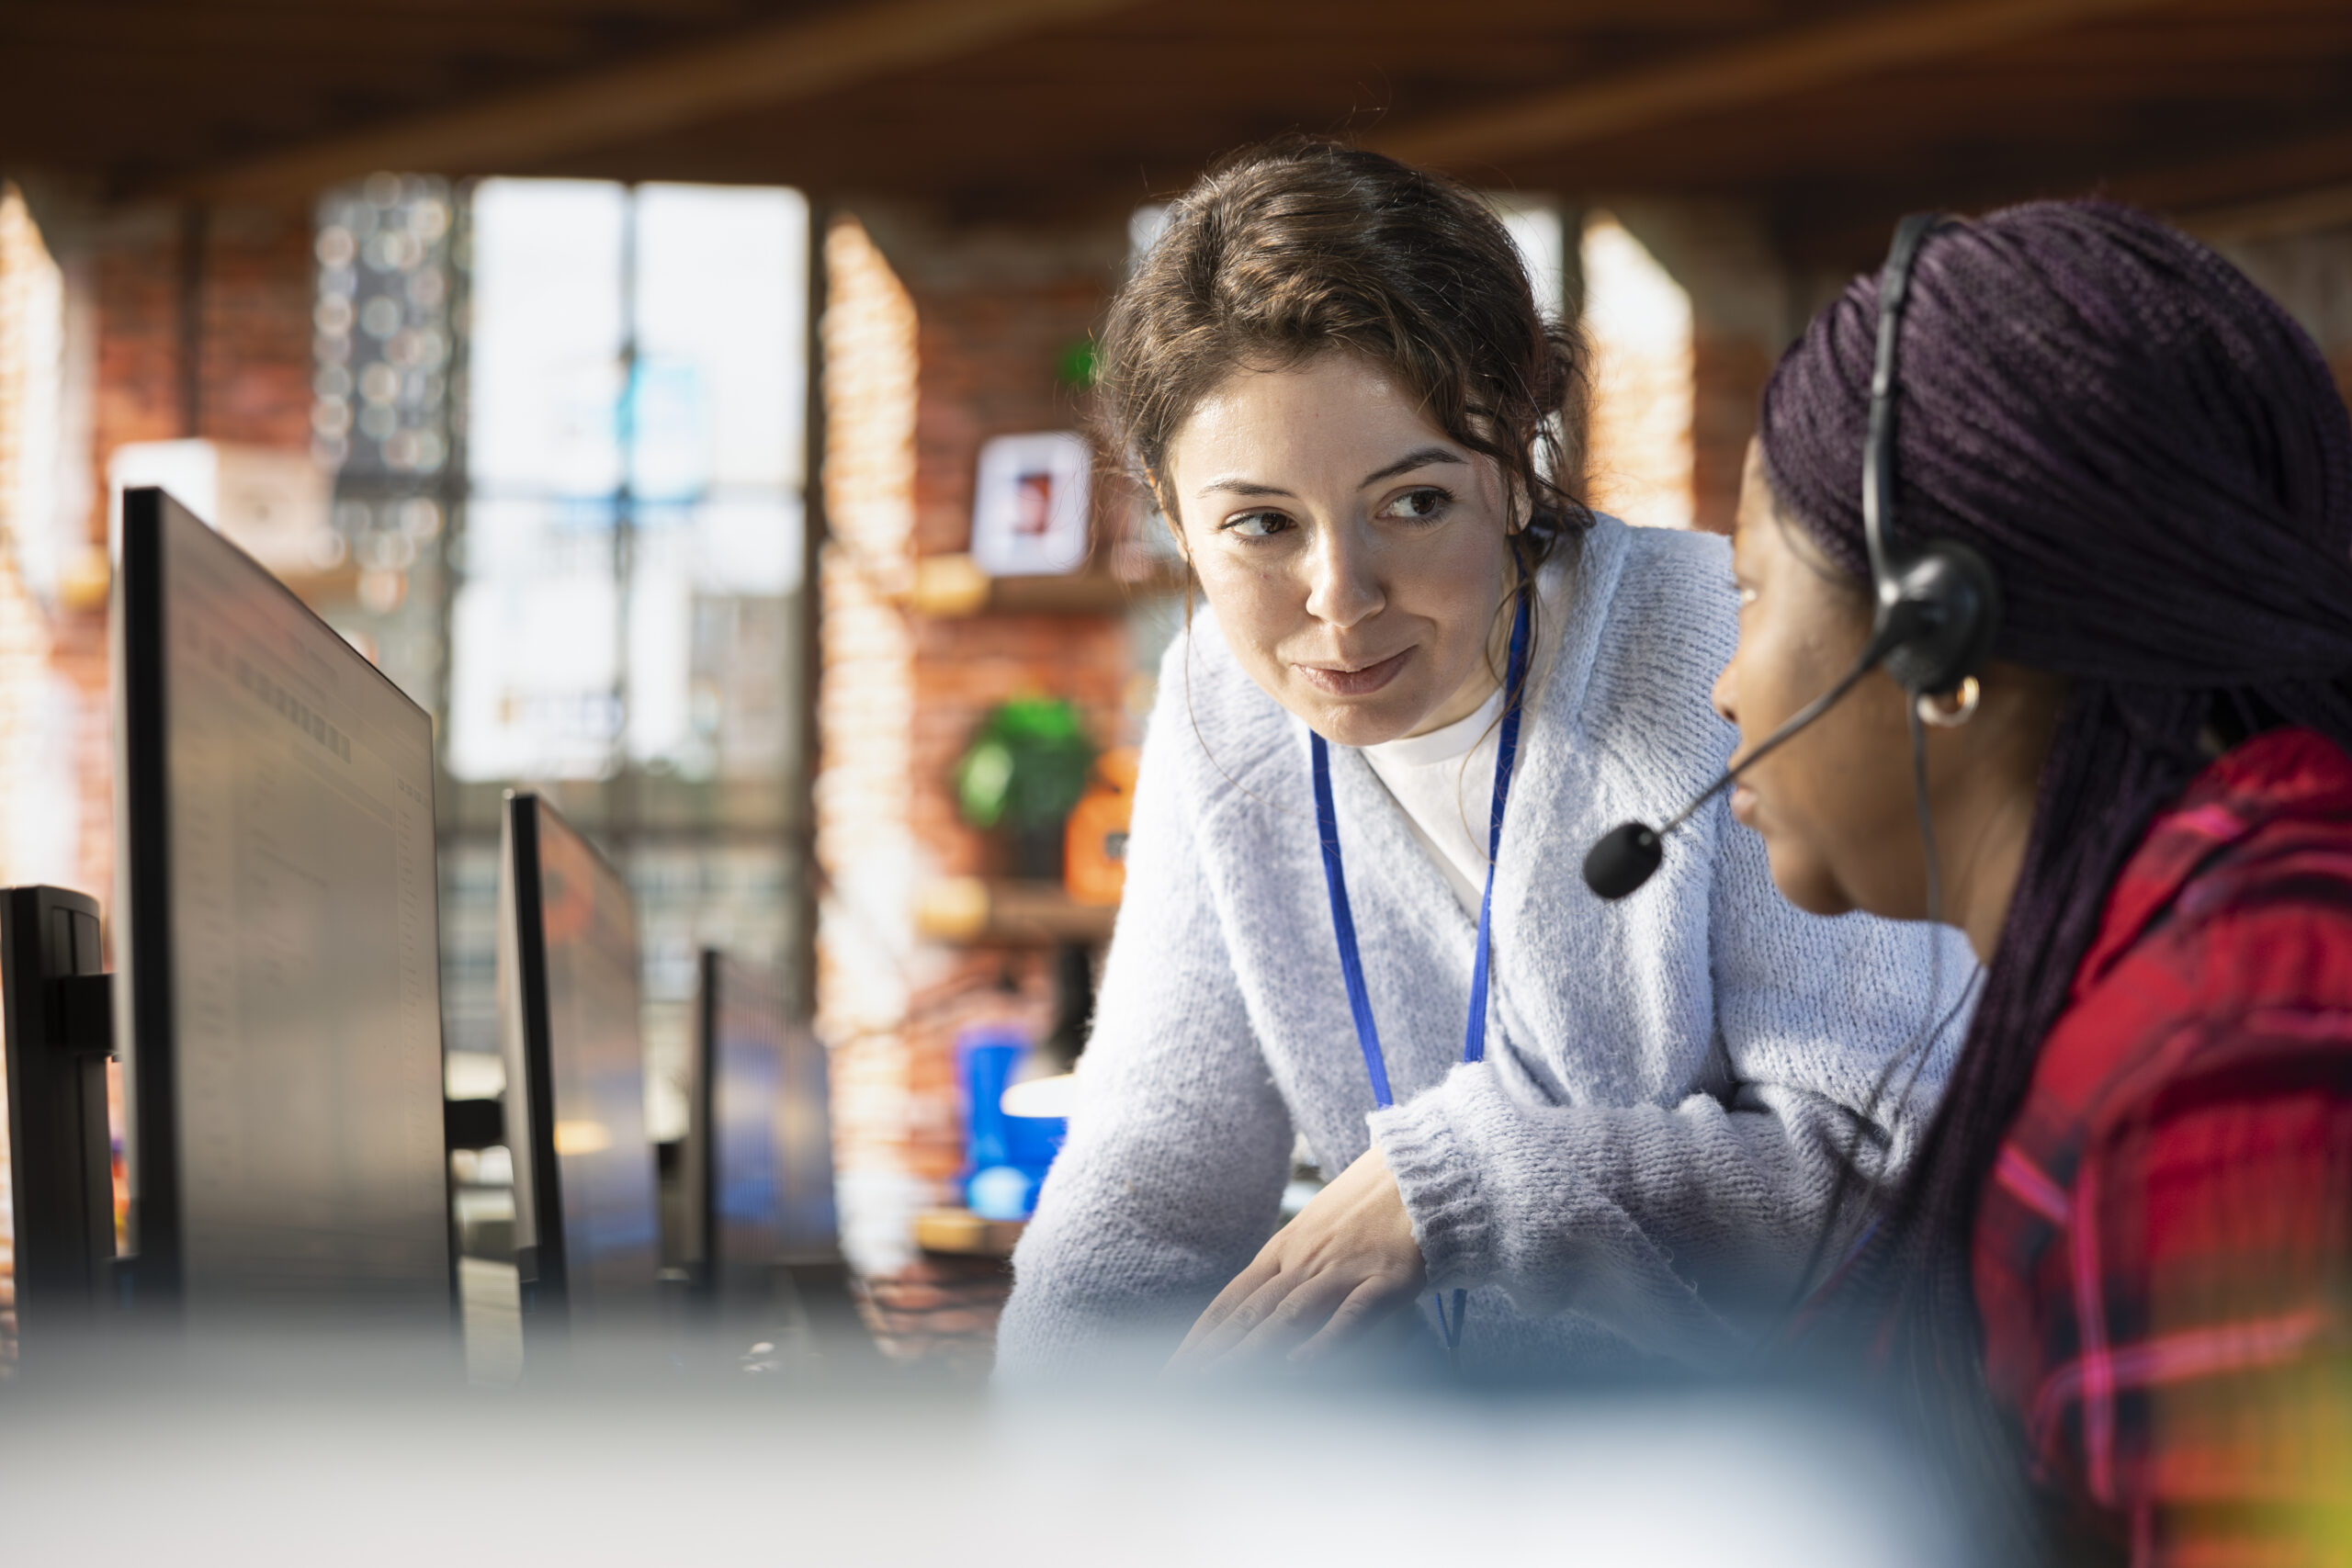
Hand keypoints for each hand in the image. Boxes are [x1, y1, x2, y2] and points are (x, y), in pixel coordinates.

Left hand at [1168, 1144, 1425, 1370]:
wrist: (1421, 1173)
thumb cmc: (1368, 1206)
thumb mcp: (1316, 1233)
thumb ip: (1288, 1269)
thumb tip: (1258, 1310)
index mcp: (1283, 1250)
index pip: (1231, 1300)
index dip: (1201, 1338)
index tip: (1174, 1370)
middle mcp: (1304, 1260)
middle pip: (1250, 1312)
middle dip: (1212, 1353)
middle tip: (1180, 1387)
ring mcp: (1342, 1269)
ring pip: (1289, 1314)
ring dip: (1250, 1351)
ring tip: (1220, 1384)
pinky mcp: (1385, 1279)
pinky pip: (1351, 1313)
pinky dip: (1325, 1339)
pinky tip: (1302, 1363)